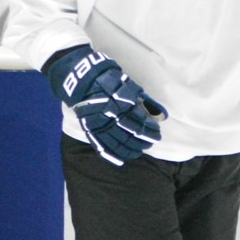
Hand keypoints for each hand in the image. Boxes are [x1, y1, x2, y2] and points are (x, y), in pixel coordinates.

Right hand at [46, 47, 166, 165]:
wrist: (81, 79)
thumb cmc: (107, 79)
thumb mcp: (127, 83)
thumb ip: (142, 99)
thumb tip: (158, 112)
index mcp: (120, 103)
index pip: (139, 121)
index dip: (150, 128)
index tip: (157, 131)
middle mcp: (110, 115)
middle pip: (131, 134)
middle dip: (144, 140)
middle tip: (152, 141)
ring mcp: (99, 124)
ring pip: (118, 142)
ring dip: (132, 149)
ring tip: (141, 151)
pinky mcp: (90, 129)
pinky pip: (102, 146)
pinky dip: (113, 155)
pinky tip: (122, 160)